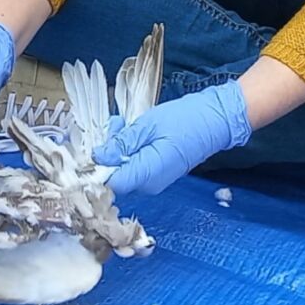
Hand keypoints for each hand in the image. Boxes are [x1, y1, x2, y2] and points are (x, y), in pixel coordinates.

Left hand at [93, 80, 251, 194]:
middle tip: (113, 127)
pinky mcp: (158, 172)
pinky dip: (130, 150)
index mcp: (145, 175)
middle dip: (107, 153)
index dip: (95, 169)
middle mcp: (149, 184)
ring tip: (124, 124)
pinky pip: (136, 165)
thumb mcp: (147, 126)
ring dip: (118, 148)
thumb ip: (121, 144)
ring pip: (124, 169)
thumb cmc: (184, 120)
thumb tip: (98, 157)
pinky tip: (133, 131)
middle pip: (114, 176)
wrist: (215, 120)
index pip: (108, 184)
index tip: (90, 149)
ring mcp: (155, 180)